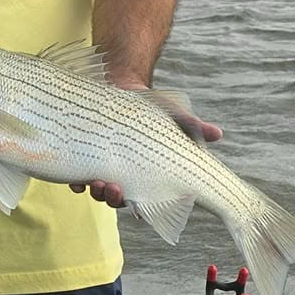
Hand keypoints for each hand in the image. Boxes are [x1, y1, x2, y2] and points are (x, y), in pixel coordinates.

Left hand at [74, 83, 223, 206]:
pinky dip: (76, 180)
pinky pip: (78, 174)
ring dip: (96, 192)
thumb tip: (218, 133)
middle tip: (113, 189)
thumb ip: (193, 127)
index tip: (138, 207)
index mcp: (147, 175)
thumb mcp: (175, 115)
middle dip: (114, 198)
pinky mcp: (85, 155)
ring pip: (98, 190)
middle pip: (118, 199)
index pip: (145, 200)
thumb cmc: (153, 108)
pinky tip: (76, 180)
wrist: (121, 87)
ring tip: (95, 183)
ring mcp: (103, 167)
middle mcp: (124, 175)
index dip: (140, 208)